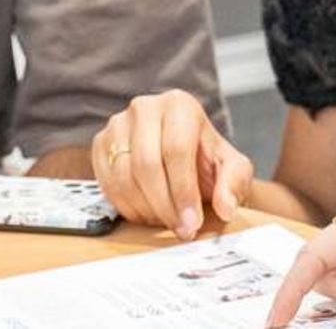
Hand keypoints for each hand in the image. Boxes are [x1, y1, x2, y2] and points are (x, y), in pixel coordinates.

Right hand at [90, 89, 250, 239]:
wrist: (182, 156)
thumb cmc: (205, 161)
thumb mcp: (232, 169)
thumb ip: (234, 184)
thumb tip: (226, 206)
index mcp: (180, 105)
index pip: (176, 150)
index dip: (183, 191)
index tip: (192, 222)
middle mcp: (145, 108)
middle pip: (147, 164)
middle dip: (164, 205)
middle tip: (180, 229)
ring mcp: (118, 125)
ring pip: (124, 176)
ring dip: (146, 209)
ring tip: (165, 222)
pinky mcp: (101, 144)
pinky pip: (107, 183)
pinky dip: (127, 207)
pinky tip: (146, 213)